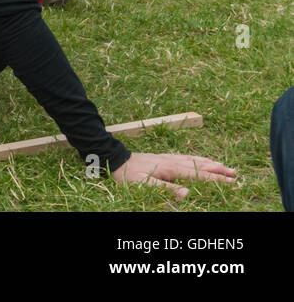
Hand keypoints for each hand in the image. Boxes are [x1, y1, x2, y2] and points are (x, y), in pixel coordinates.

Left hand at [111, 152, 236, 198]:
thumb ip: (168, 189)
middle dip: (218, 170)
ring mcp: (168, 157)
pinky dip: (197, 158)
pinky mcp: (163, 156)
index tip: (232, 181)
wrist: (114, 157)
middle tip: (235, 173)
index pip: (199, 175)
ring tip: (224, 165)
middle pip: (200, 165)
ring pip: (194, 159)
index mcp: (171, 169)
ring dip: (210, 162)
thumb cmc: (128, 175)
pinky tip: (200, 159)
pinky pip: (185, 156)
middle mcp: (172, 161)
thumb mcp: (146, 185)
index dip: (216, 179)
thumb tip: (188, 194)